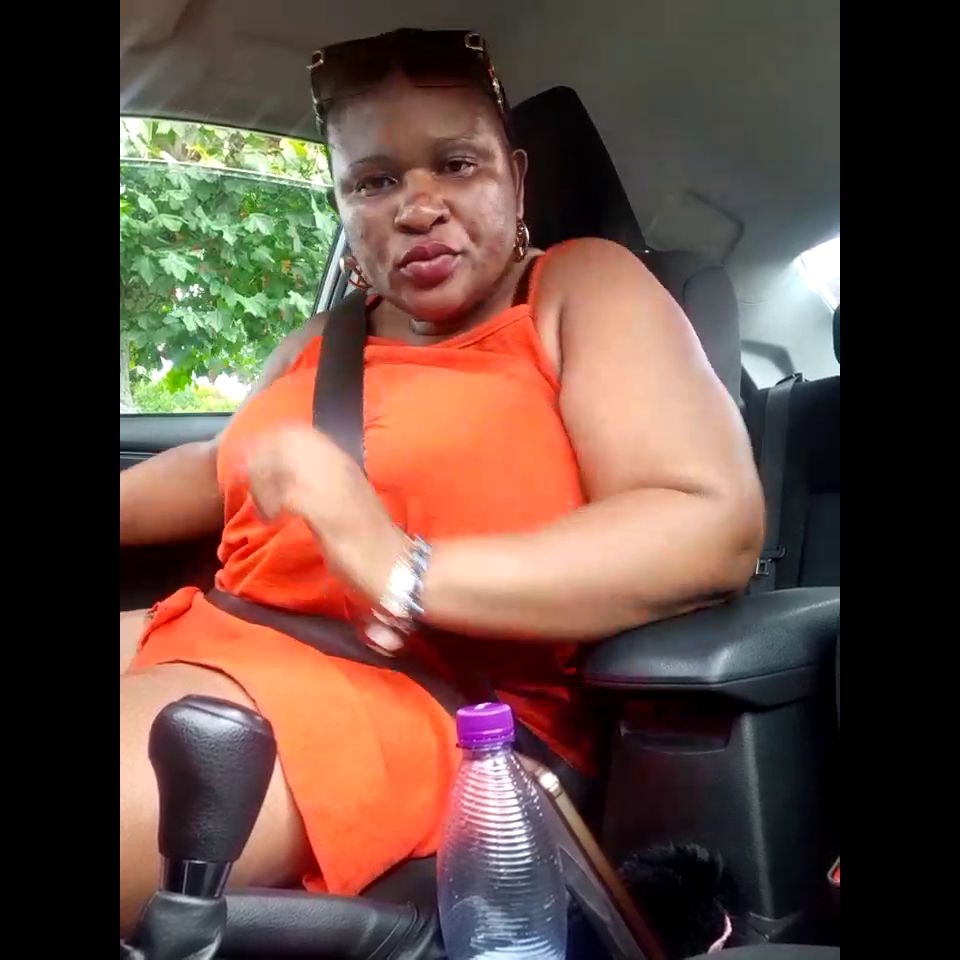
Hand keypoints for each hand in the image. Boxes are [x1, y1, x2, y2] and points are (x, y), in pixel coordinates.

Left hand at [246, 426, 407, 605]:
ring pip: (281, 465)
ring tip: (265, 512)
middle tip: (255, 491)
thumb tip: (284, 478)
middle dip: (260, 464)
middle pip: (283, 443)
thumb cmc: (366, 537)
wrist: (391, 563)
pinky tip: (274, 521)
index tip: (255, 464)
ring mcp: (332, 486)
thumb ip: (318, 482)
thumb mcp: (342, 498)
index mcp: (341, 461)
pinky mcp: (325, 511)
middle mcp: (337, 465)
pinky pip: (286, 495)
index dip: (269, 443)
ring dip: (263, 487)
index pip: (296, 432)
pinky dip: (273, 506)